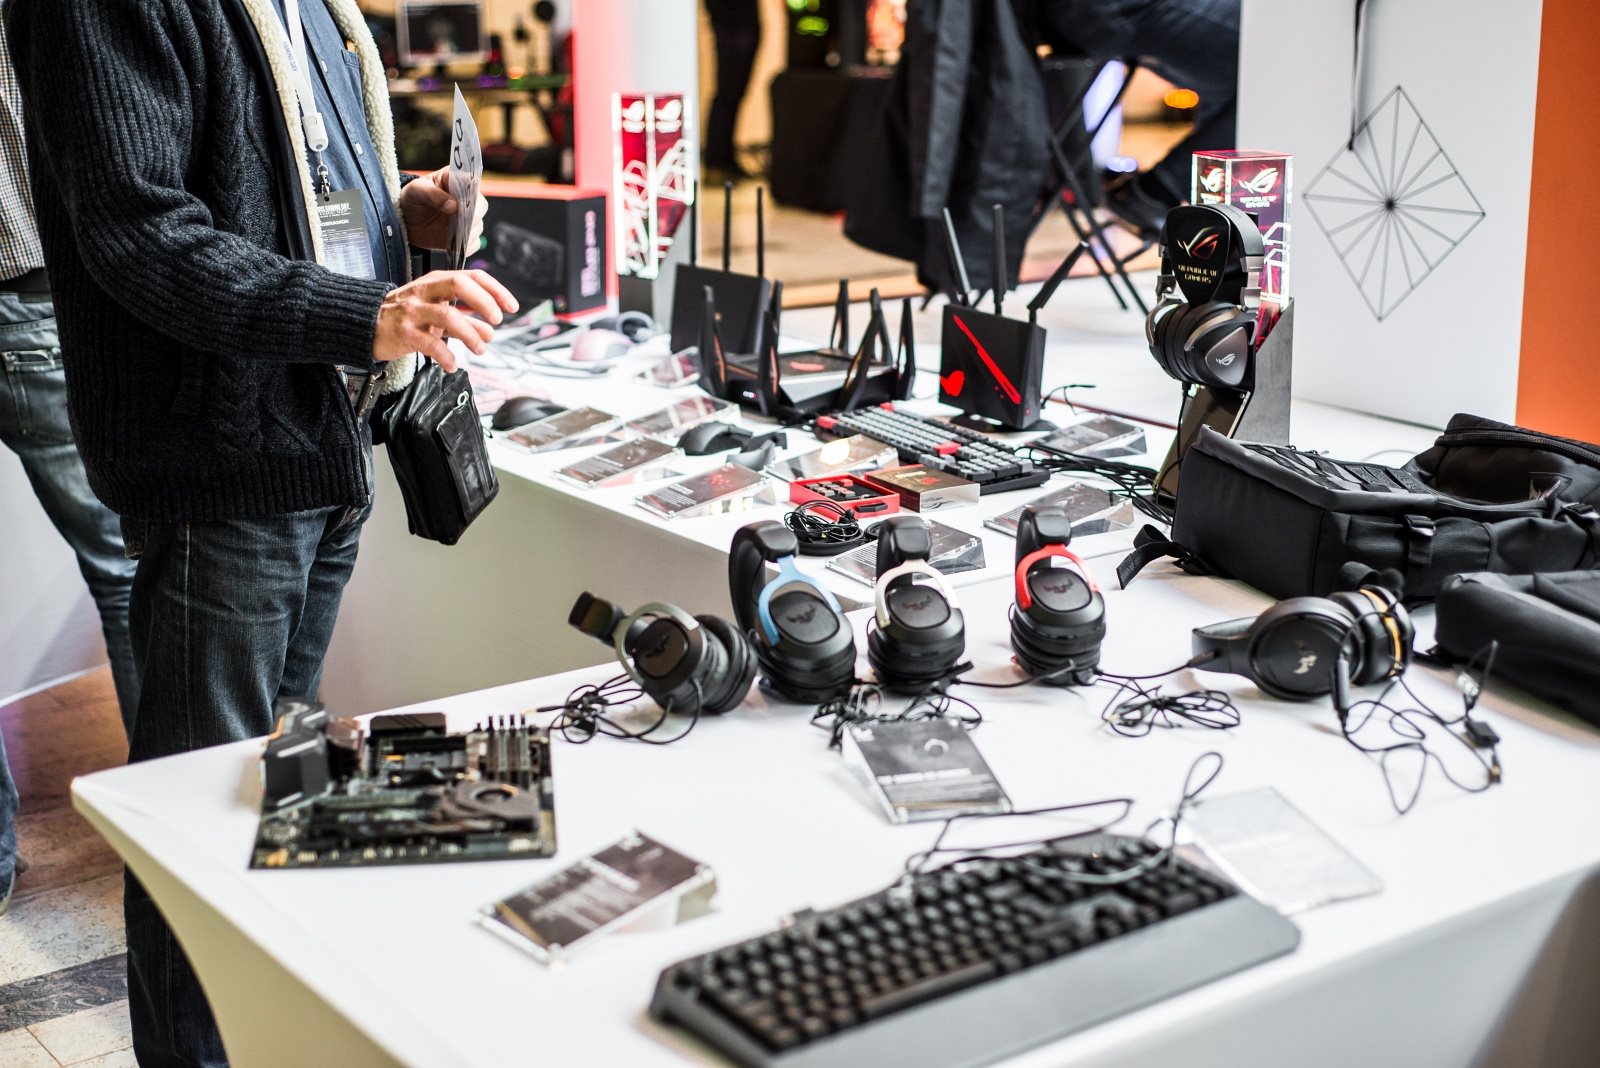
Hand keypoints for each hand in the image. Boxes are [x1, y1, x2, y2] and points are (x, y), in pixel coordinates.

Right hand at [372, 270, 518, 371]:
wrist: (367, 324)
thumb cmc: (406, 315)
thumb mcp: (438, 311)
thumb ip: (465, 318)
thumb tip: (490, 331)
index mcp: (437, 281)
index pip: (472, 276)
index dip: (495, 290)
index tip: (511, 307)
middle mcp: (425, 291)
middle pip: (459, 285)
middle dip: (484, 302)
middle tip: (496, 321)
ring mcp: (414, 311)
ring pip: (447, 316)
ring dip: (471, 335)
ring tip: (480, 349)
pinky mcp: (404, 332)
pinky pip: (431, 345)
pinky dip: (446, 357)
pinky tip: (453, 365)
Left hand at [398, 167, 486, 251]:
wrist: (406, 221)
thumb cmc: (412, 199)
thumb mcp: (416, 191)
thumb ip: (432, 194)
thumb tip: (453, 205)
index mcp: (455, 181)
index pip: (472, 183)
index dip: (471, 192)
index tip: (462, 202)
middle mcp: (466, 200)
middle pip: (481, 206)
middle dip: (473, 216)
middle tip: (460, 222)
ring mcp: (466, 219)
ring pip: (478, 226)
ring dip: (467, 232)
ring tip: (452, 235)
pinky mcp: (464, 236)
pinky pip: (473, 244)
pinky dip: (465, 246)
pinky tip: (453, 245)